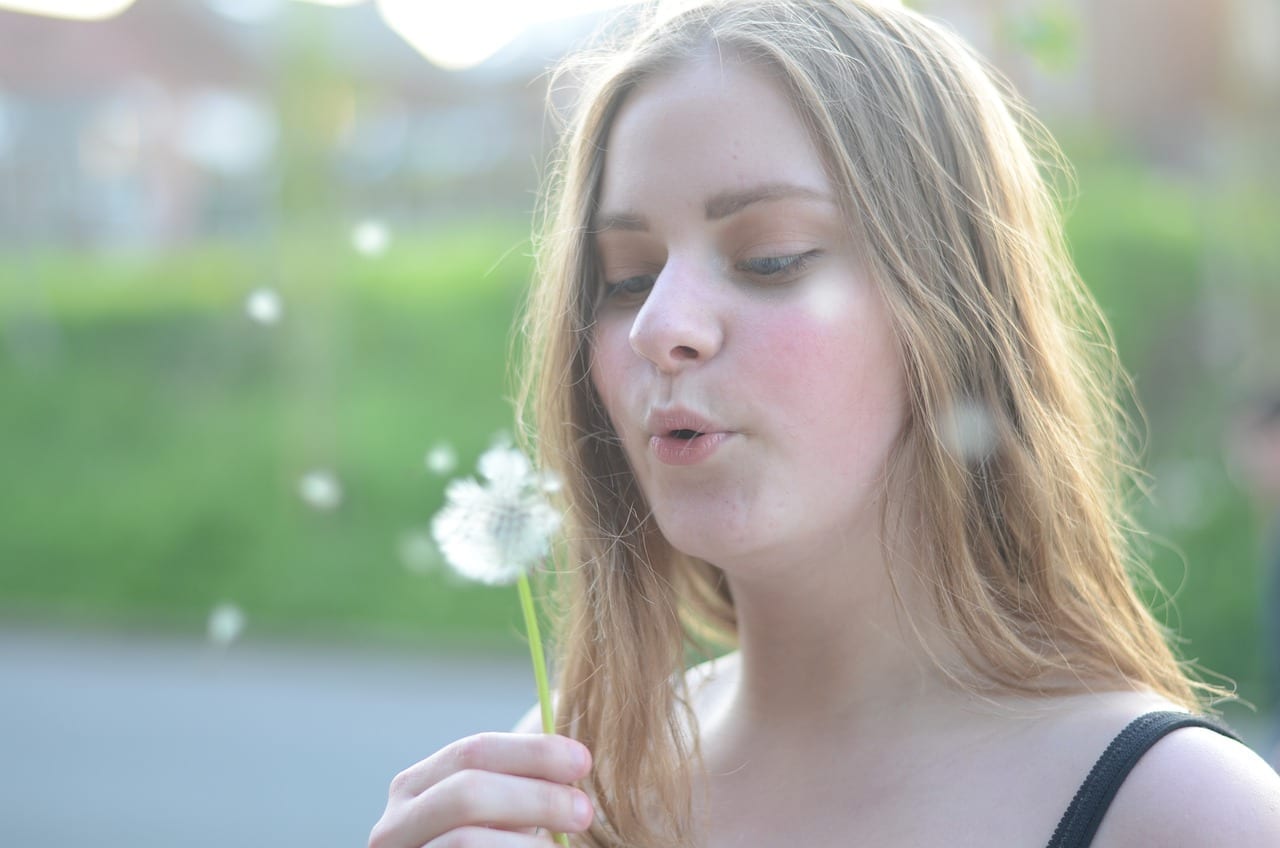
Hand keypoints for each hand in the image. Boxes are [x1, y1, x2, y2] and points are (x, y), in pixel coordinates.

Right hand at [368, 732, 593, 847]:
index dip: (533, 751)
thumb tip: (575, 759)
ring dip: (527, 844)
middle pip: (467, 792)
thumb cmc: (488, 846)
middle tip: (584, 810)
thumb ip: (515, 784)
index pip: (474, 750)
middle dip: (534, 797)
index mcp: (414, 786)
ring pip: (465, 840)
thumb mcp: (495, 813)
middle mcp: (394, 823)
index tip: (582, 761)